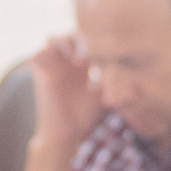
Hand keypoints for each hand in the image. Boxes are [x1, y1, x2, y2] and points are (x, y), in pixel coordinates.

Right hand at [27, 35, 105, 153]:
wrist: (66, 134)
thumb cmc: (86, 117)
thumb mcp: (104, 91)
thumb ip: (113, 77)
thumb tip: (134, 67)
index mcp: (81, 65)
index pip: (87, 40)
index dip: (97, 40)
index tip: (108, 52)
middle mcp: (65, 63)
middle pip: (71, 36)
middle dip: (83, 40)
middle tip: (92, 54)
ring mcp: (52, 67)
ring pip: (55, 40)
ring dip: (66, 43)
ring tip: (77, 56)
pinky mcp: (40, 75)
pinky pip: (36, 54)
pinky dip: (46, 51)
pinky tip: (64, 59)